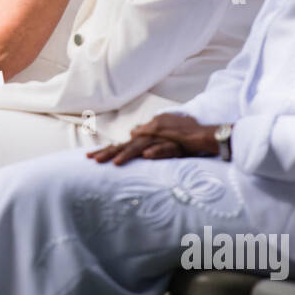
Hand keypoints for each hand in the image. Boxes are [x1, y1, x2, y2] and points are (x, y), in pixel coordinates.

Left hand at [87, 113, 219, 165]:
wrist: (204, 133)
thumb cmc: (182, 135)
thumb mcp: (160, 134)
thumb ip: (146, 133)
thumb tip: (133, 131)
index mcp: (145, 137)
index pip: (123, 144)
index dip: (107, 150)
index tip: (90, 157)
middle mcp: (150, 137)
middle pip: (126, 145)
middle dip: (109, 152)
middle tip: (92, 160)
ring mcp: (162, 140)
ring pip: (141, 147)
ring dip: (128, 153)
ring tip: (115, 162)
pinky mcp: (176, 144)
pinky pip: (165, 149)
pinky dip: (156, 151)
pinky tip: (146, 156)